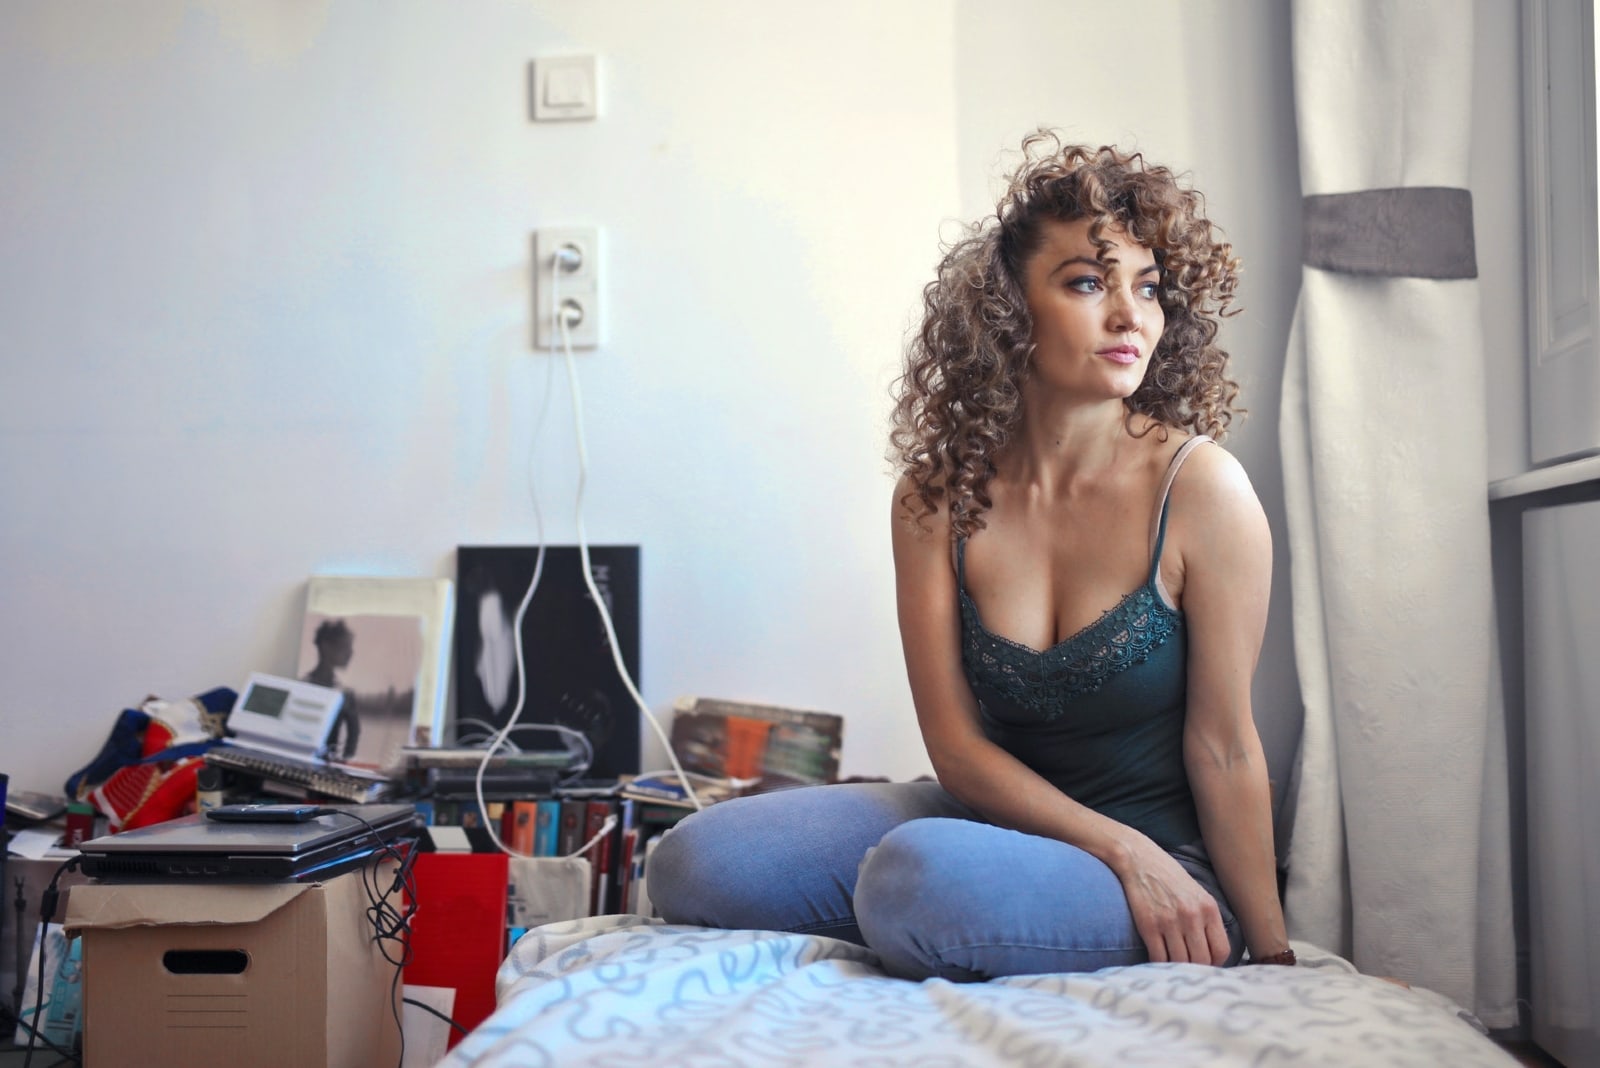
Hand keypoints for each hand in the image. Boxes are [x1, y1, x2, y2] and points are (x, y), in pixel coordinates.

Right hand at [1112, 835, 1230, 964]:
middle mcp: (1192, 916)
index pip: (1221, 950)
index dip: (1215, 963)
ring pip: (1181, 962)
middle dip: (1196, 969)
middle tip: (1188, 969)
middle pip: (1202, 960)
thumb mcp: (1196, 893)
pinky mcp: (1149, 925)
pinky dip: (1159, 965)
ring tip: (1173, 966)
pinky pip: (1159, 958)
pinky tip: (1158, 961)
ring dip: (1177, 968)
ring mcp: (1170, 922)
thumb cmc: (1168, 876)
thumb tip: (1212, 950)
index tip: (1206, 964)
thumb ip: (1206, 919)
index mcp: (1208, 908)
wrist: (1138, 858)